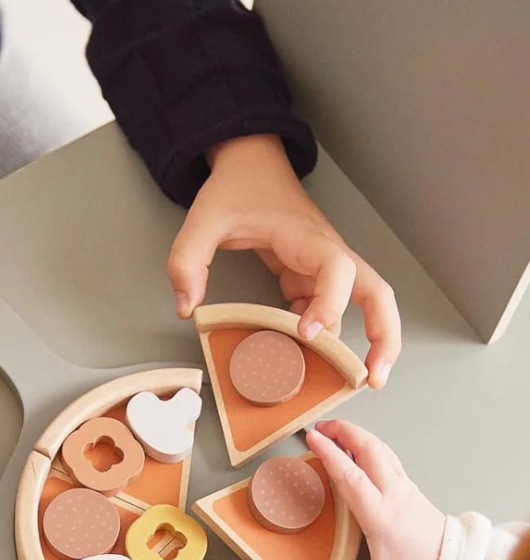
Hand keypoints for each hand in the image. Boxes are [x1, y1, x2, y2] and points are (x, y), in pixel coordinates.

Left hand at [167, 135, 400, 387]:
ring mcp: (322, 271)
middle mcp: (326, 256)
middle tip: (372, 378)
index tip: (305, 333)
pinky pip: (327, 314)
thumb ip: (187, 261)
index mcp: (307, 238)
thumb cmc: (237, 188)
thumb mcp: (203, 219)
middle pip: (376, 294)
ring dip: (360, 345)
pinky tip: (308, 365)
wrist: (250, 166)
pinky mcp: (310, 281)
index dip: (329, 304)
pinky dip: (325, 341)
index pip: (337, 270)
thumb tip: (187, 308)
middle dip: (382, 336)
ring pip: (359, 308)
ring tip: (351, 384)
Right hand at [306, 420, 445, 559]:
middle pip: (369, 450)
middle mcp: (394, 496)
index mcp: (382, 517)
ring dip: (357, 437)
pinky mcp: (410, 492)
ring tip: (335, 432)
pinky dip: (369, 448)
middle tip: (319, 427)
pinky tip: (359, 452)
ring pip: (381, 451)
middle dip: (344, 432)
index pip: (352, 477)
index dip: (331, 455)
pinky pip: (388, 460)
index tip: (312, 439)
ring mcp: (405, 490)